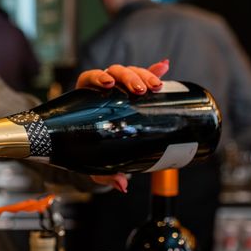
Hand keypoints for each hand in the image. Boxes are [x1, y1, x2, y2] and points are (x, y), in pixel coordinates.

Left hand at [78, 60, 170, 192]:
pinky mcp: (135, 91)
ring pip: (131, 72)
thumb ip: (106, 174)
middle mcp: (102, 88)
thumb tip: (123, 186)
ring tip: (156, 86)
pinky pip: (146, 77)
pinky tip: (165, 65)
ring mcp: (120, 87)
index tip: (109, 84)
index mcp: (85, 98)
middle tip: (139, 91)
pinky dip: (155, 70)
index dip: (98, 77)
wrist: (93, 147)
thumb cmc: (88, 151)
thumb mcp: (94, 162)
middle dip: (129, 77)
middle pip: (115, 73)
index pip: (90, 78)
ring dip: (144, 74)